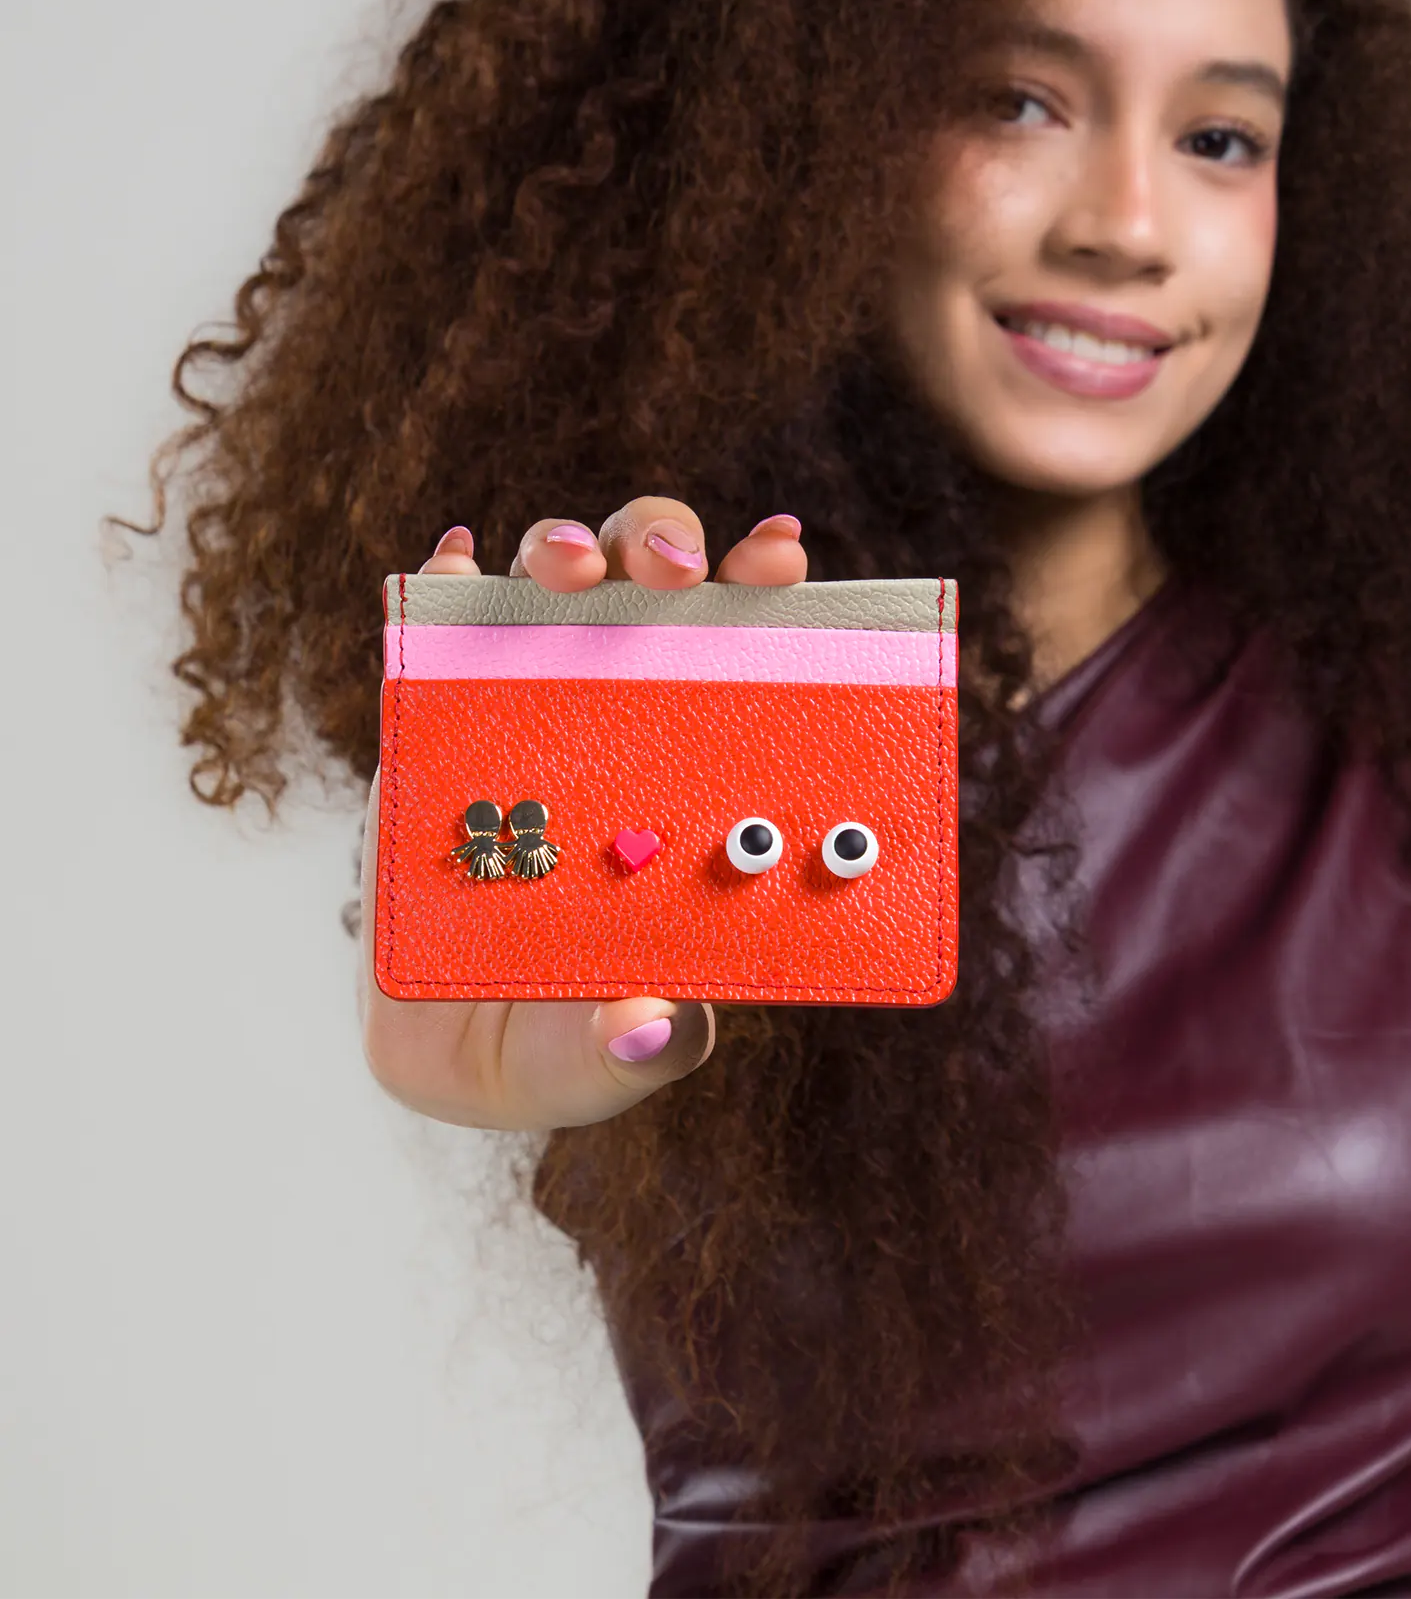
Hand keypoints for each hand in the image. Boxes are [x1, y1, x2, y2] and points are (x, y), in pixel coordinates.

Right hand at [358, 497, 806, 1129]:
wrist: (430, 1045)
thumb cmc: (544, 1044)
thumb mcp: (590, 1064)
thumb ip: (632, 1052)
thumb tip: (657, 1024)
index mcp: (694, 780)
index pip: (747, 657)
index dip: (769, 596)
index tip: (781, 565)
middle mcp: (624, 720)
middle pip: (654, 588)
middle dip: (668, 544)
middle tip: (675, 573)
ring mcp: (531, 707)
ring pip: (556, 584)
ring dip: (566, 547)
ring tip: (565, 573)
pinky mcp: (440, 717)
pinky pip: (442, 624)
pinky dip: (447, 580)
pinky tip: (452, 566)